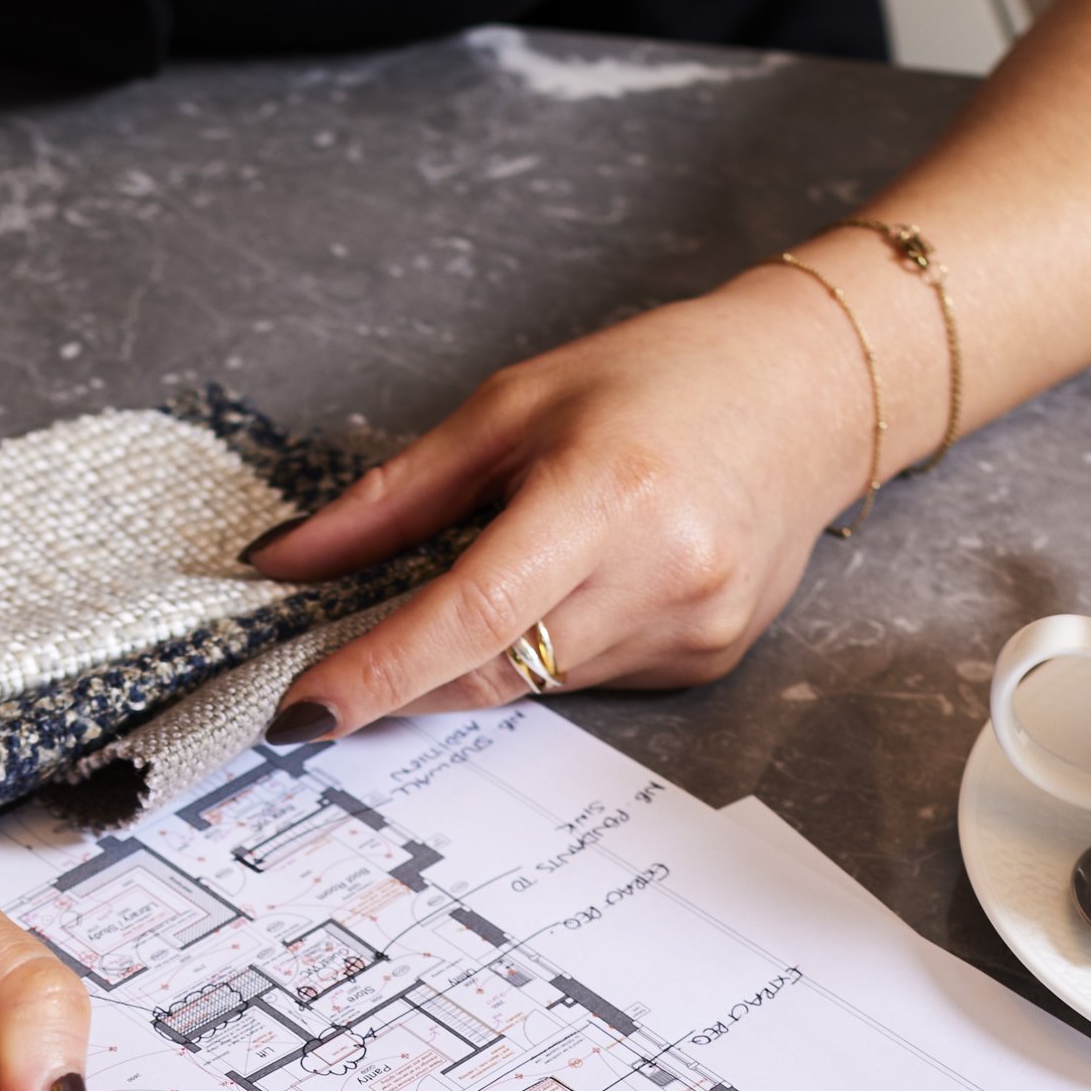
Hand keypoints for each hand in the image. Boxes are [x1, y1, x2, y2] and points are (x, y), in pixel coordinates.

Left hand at [246, 262, 923, 731]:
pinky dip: (552, 645)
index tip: (300, 710)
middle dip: (410, 671)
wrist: (806, 391)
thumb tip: (284, 561)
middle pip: (489, 670)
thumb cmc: (658, 380)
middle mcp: (659, 576)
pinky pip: (586, 680)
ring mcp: (690, 630)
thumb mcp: (510, 406)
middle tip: (354, 651)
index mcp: (604, 496)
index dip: (376, 671)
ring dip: (487, 649)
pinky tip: (589, 577)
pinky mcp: (705, 663)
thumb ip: (391, 498)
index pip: (468, 614)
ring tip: (523, 558)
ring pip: (532, 684)